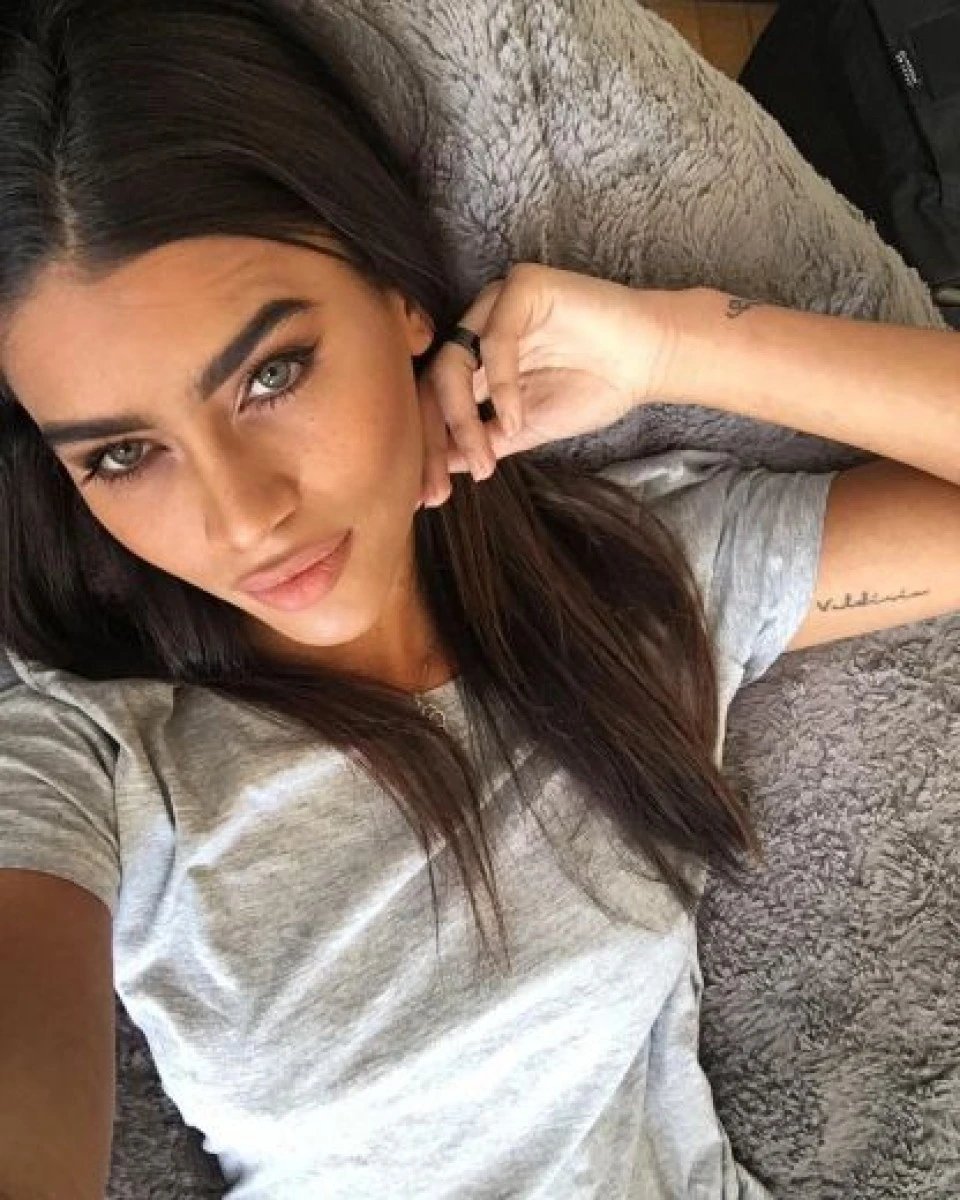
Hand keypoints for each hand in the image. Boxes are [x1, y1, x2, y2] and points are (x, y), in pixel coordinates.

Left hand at [416, 262, 679, 507]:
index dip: (428, 447)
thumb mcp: (527, 429)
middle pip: (434, 382)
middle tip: (441, 489)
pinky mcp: (522, 286)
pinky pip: (494, 337)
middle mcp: (479, 328)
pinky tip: (513, 419)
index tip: (427, 496)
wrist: (648, 361)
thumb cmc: (594, 389)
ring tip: (485, 458)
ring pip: (454, 360)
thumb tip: (440, 470)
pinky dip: (499, 385)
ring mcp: (496, 304)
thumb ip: (483, 442)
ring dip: (461, 417)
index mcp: (476, 359)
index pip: (434, 400)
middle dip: (434, 439)